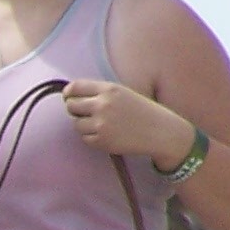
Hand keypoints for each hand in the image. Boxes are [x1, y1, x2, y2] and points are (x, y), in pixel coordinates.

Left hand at [61, 80, 190, 170]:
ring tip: (100, 124)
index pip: (75, 87)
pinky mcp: (101, 141)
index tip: (69, 97)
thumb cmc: (141, 111)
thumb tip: (71, 95)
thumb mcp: (122, 93)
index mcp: (108, 89)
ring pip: (76, 124)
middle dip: (75, 109)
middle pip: (71, 106)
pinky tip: (106, 134)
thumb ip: (100, 92)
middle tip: (84, 113)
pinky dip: (91, 137)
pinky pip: (85, 138)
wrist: (160, 131)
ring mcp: (101, 124)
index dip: (69, 93)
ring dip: (83, 124)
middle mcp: (103, 105)